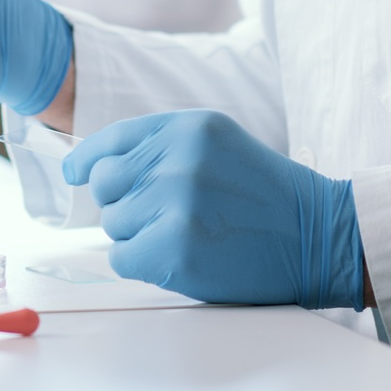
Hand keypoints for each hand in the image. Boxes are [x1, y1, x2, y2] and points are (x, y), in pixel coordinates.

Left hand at [63, 110, 363, 309]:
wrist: (317, 234)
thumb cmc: (265, 194)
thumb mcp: (218, 143)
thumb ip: (164, 146)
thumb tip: (96, 166)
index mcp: (188, 127)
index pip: (113, 139)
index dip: (87, 159)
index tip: (74, 172)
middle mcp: (179, 159)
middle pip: (106, 184)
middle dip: (123, 203)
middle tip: (160, 215)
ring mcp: (177, 204)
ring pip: (114, 223)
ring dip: (138, 234)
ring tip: (184, 233)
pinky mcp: (176, 249)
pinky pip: (122, 258)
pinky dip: (142, 263)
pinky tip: (178, 257)